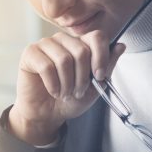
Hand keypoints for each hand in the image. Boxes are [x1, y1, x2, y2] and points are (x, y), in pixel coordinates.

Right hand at [8, 30, 125, 144]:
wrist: (48, 114)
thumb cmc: (69, 99)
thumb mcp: (95, 86)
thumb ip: (107, 66)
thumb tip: (121, 46)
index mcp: (81, 44)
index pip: (96, 36)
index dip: (101, 57)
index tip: (99, 76)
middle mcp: (64, 40)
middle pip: (81, 51)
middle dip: (82, 78)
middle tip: (77, 91)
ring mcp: (46, 44)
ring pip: (64, 59)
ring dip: (67, 84)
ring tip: (64, 93)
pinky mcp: (30, 53)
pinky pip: (46, 66)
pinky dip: (52, 84)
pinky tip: (53, 91)